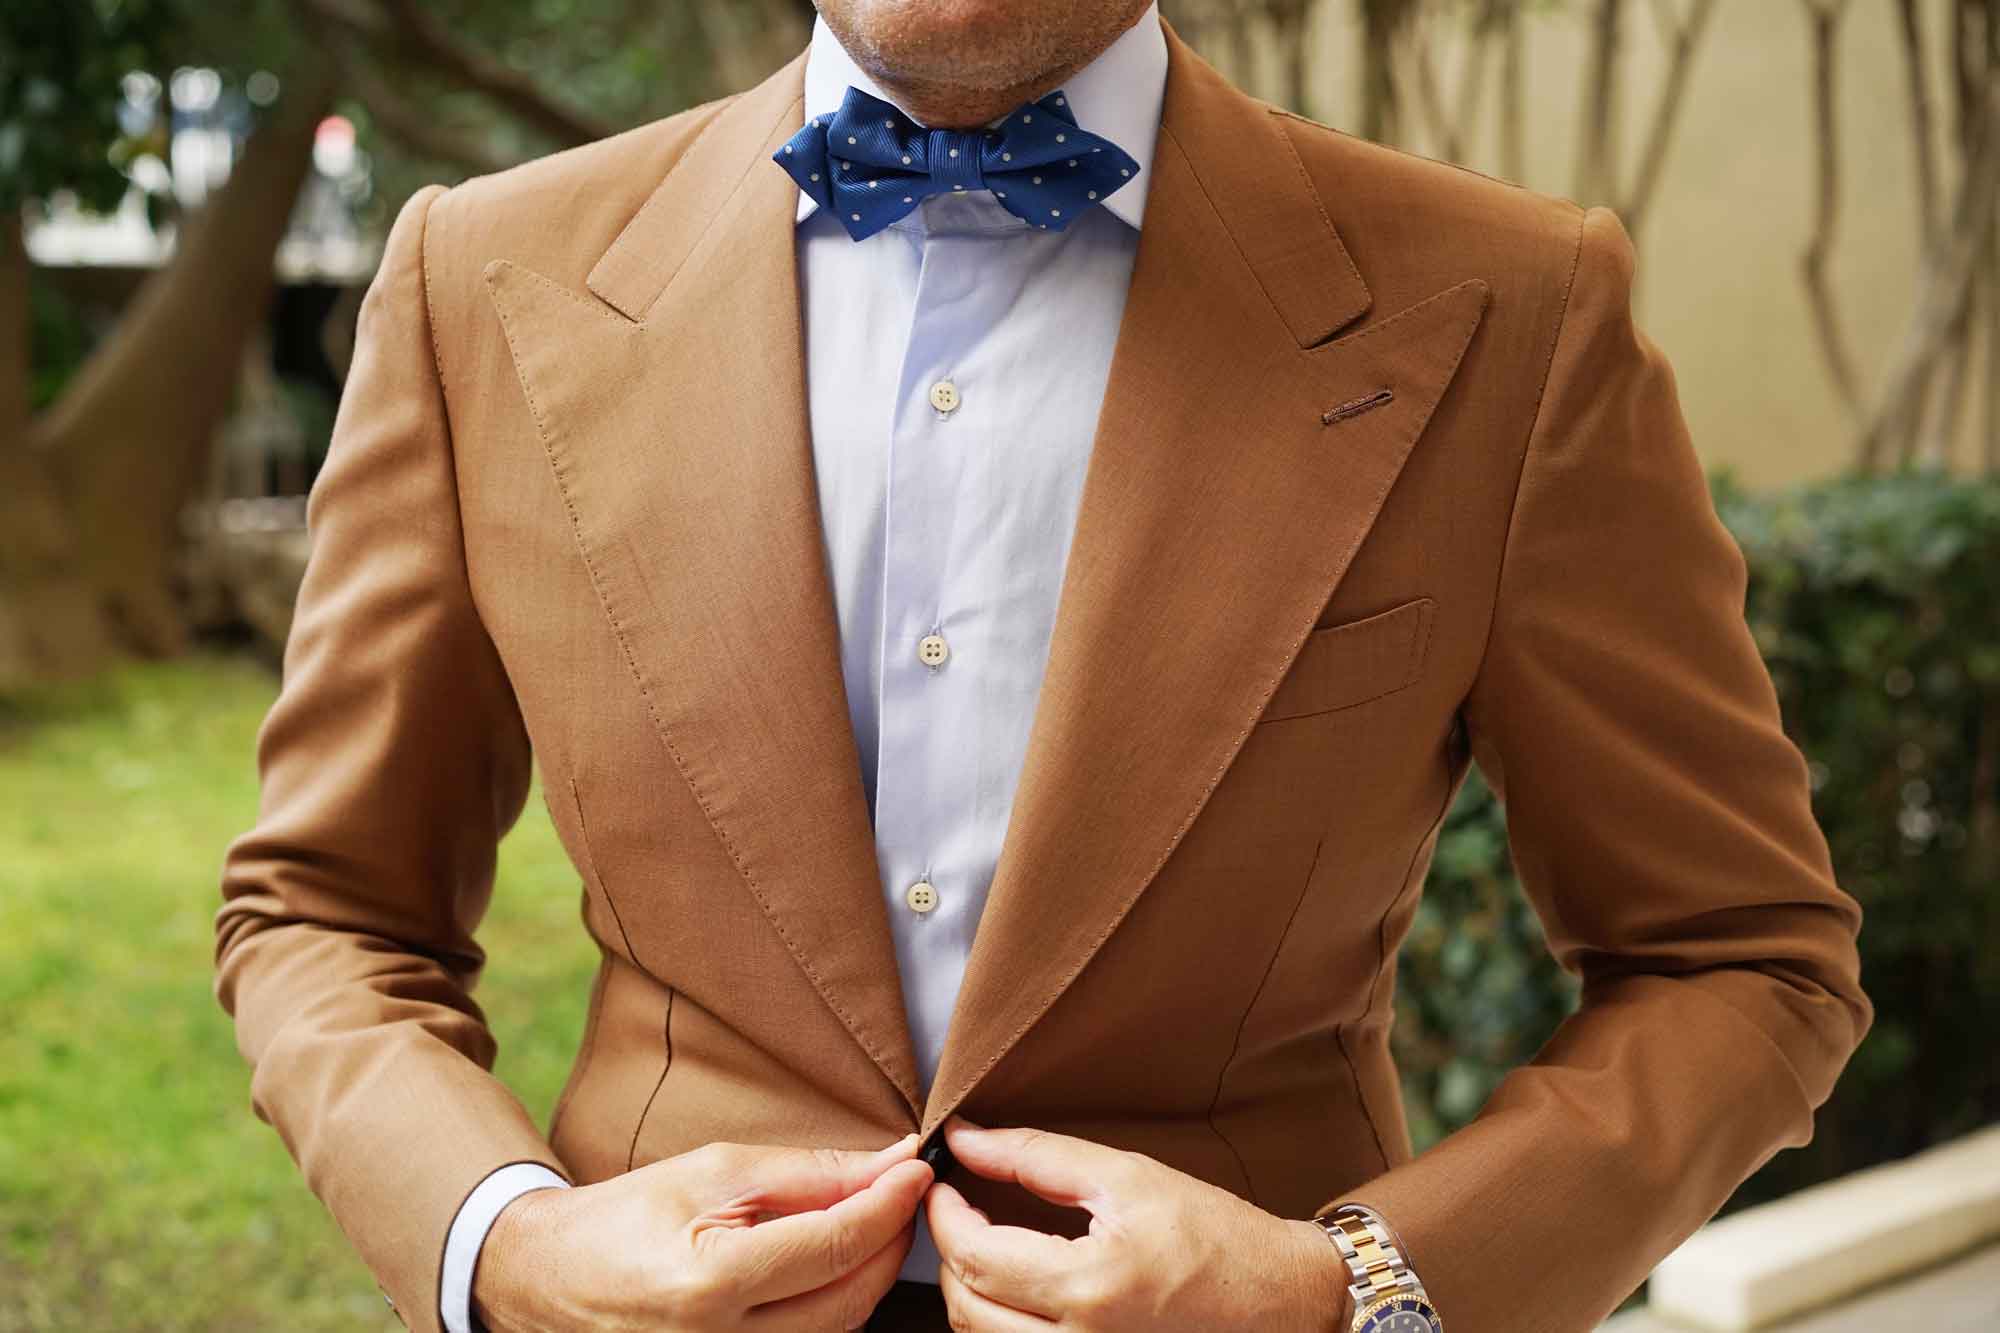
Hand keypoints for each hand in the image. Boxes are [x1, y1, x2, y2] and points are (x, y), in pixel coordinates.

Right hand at [473, 1133, 932, 1332]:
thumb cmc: (629, 1216)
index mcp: (711, 1284)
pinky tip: (833, 1265)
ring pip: (841, 1327)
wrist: (552, 1280)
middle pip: (851, 1296)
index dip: (888, 1203)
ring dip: (868, 1273)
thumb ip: (808, 1174)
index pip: (835, 1245)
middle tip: (901, 1190)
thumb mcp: (714, 1171)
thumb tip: (890, 1163)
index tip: (917, 1167)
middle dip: (889, 1239)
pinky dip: (836, 1303)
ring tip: (865, 1221)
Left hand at [925, 1117, 1350, 1331]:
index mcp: (1089, 1287)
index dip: (942, 1214)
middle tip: (954, 1209)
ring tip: (983, 1245)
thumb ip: (1037, 1157)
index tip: (940, 1182)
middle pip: (966, 1308)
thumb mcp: (1128, 1177)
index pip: (974, 1255)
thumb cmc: (1216, 1234)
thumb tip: (966, 1138)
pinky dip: (1000, 1324)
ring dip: (968, 1293)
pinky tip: (1015, 1288)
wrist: (1283, 1300)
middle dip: (948, 1254)